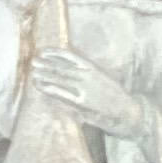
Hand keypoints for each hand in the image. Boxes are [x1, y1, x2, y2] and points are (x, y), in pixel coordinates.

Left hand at [29, 48, 145, 135]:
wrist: (128, 111)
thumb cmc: (115, 97)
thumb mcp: (102, 80)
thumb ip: (87, 75)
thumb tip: (70, 71)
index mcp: (93, 68)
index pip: (71, 57)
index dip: (56, 53)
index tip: (44, 51)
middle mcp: (88, 76)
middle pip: (62, 67)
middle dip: (47, 64)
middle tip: (33, 61)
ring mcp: (85, 89)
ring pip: (60, 79)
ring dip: (45, 75)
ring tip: (34, 74)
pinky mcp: (83, 102)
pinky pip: (62, 94)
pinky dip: (51, 89)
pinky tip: (41, 87)